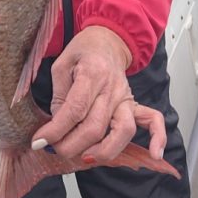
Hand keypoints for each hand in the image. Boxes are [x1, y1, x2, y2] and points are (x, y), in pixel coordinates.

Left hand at [31, 26, 165, 162]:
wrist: (108, 39)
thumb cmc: (84, 50)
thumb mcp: (62, 65)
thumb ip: (60, 95)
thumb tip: (58, 124)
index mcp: (92, 73)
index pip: (75, 110)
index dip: (56, 130)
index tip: (40, 141)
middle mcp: (112, 88)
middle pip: (96, 126)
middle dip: (72, 146)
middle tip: (55, 149)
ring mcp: (126, 97)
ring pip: (123, 131)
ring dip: (103, 151)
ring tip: (84, 157)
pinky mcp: (134, 103)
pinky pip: (153, 121)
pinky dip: (157, 138)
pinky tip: (154, 154)